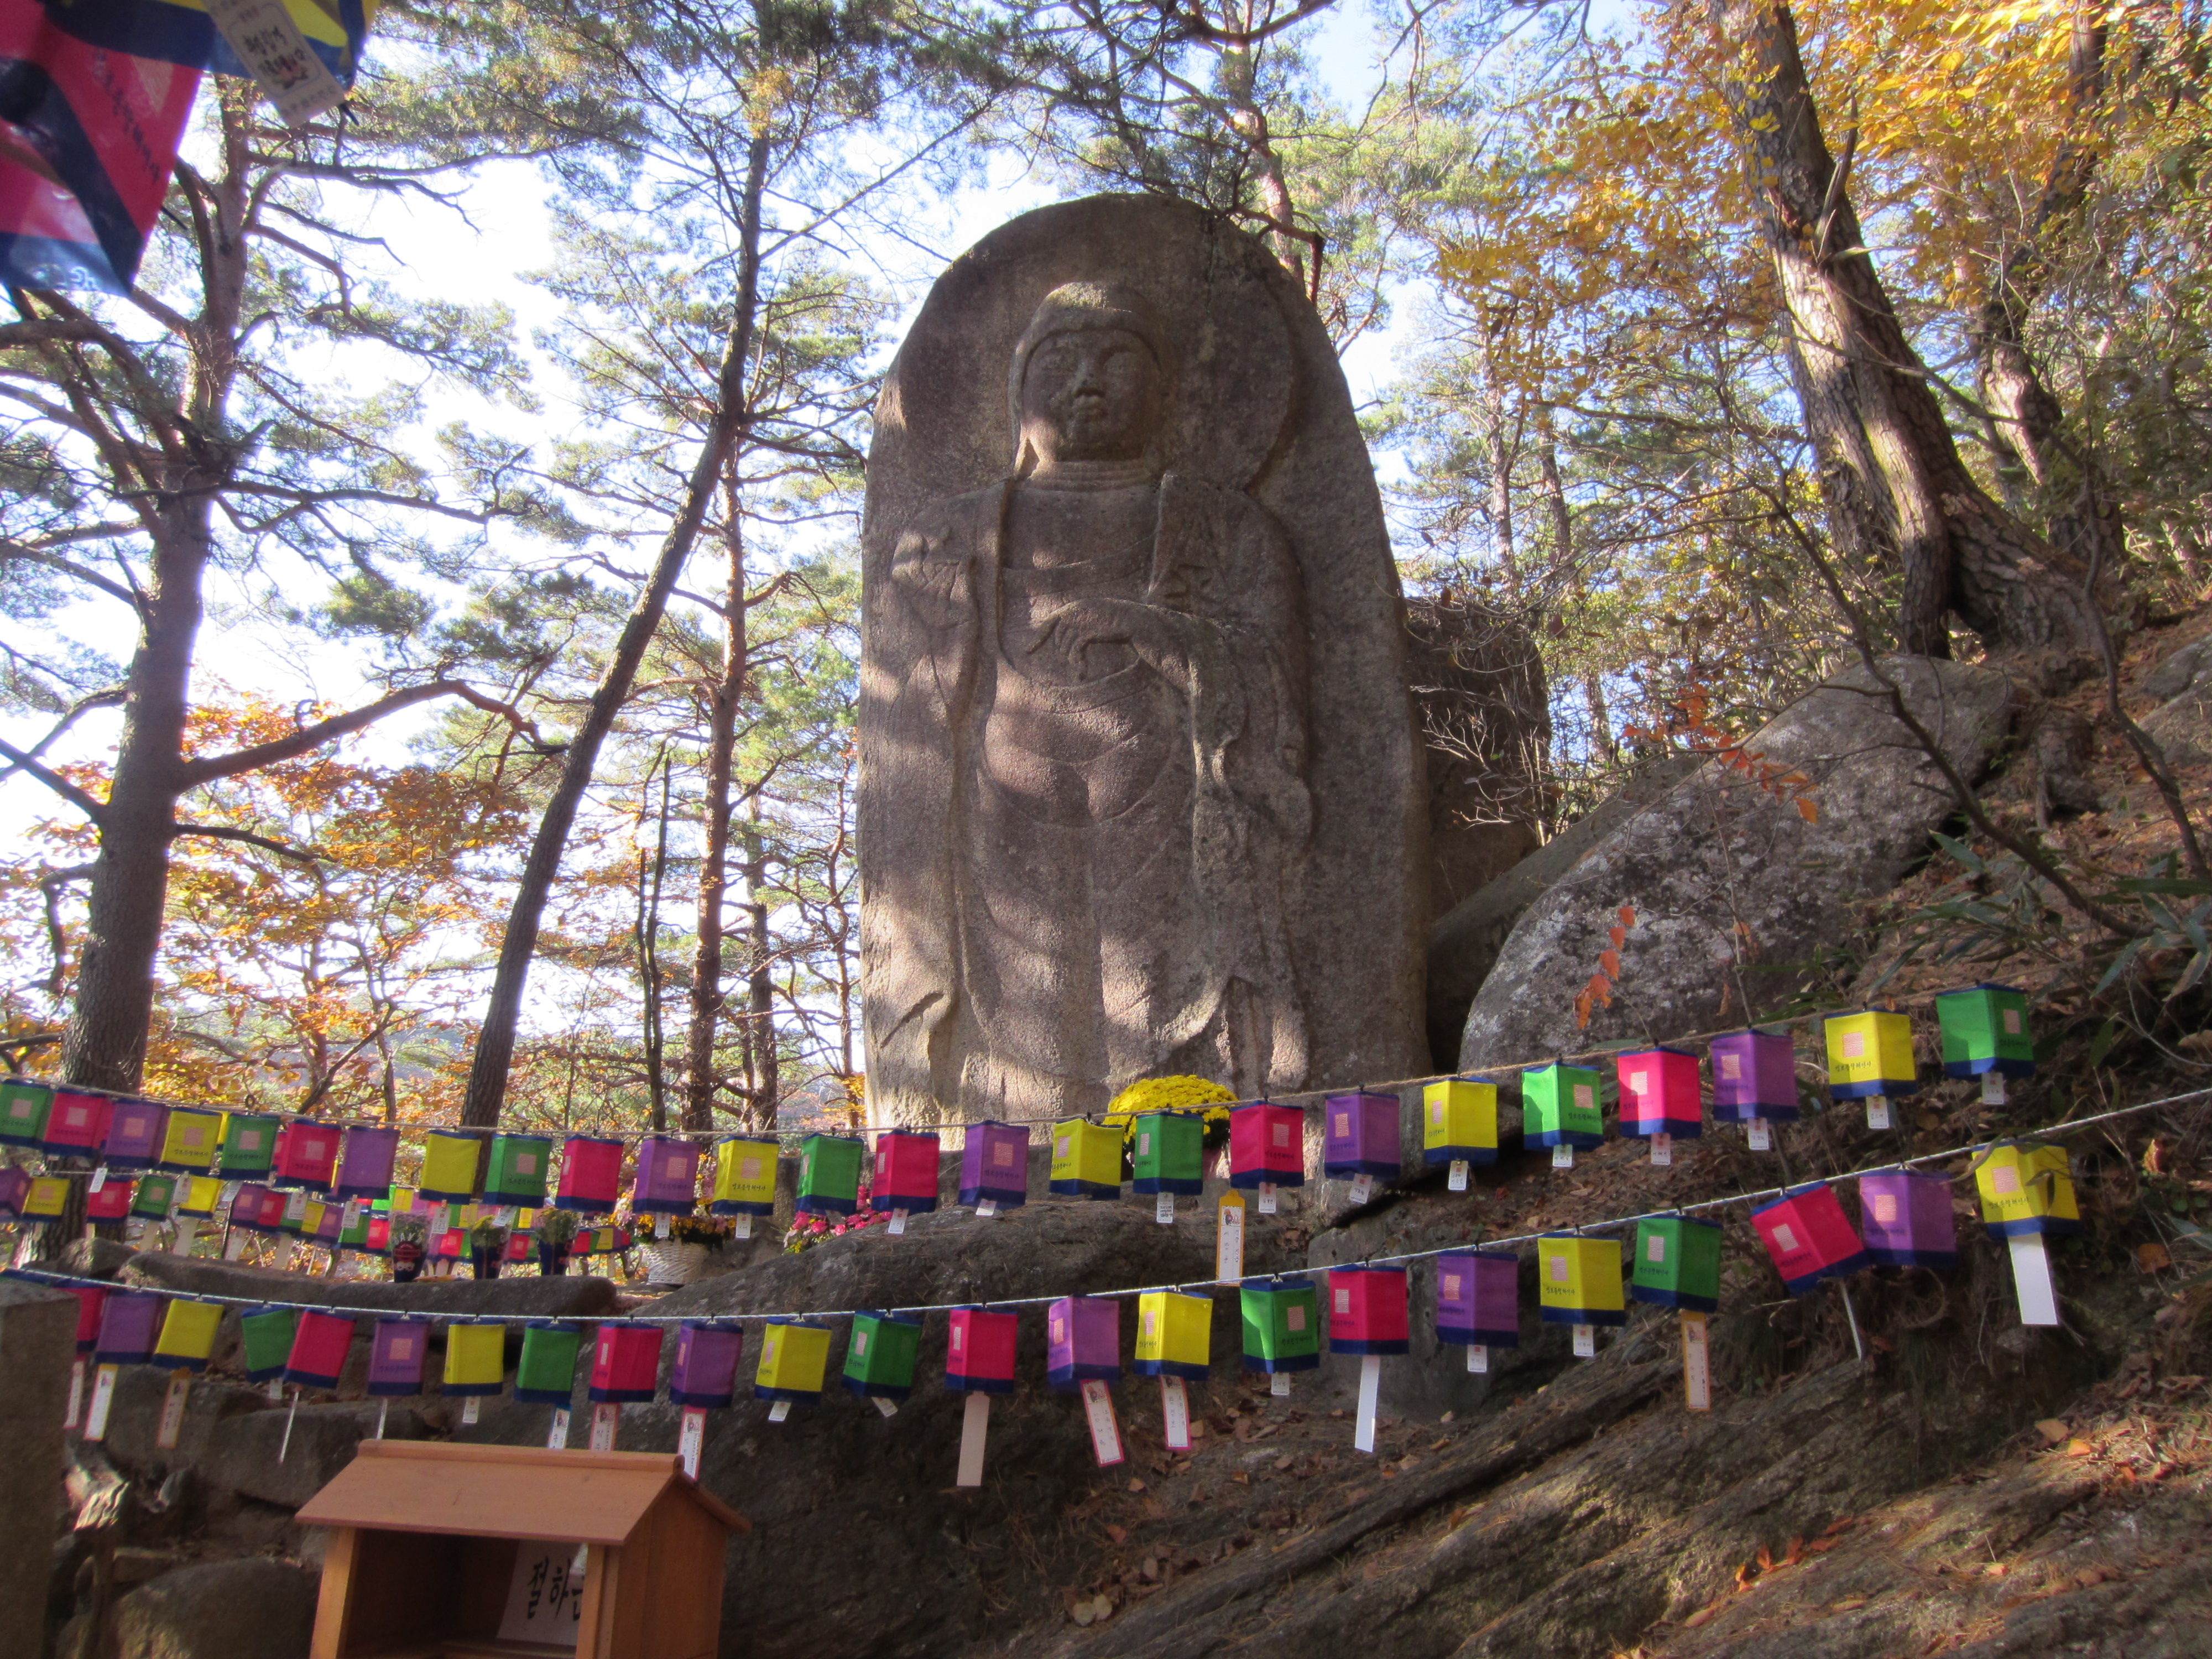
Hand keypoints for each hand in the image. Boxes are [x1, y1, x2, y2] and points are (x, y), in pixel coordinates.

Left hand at [1030, 596, 1190, 681]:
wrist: (1132, 619)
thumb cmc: (1114, 621)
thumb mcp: (1092, 619)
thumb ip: (1077, 625)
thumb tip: (1064, 643)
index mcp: (1072, 607)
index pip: (1048, 623)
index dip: (1038, 638)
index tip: (1028, 651)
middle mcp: (1072, 612)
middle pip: (1059, 640)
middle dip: (1065, 653)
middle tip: (1078, 662)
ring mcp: (1078, 621)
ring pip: (1065, 648)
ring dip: (1073, 661)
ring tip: (1081, 669)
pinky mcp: (1086, 632)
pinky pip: (1075, 652)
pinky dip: (1078, 665)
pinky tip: (1082, 675)